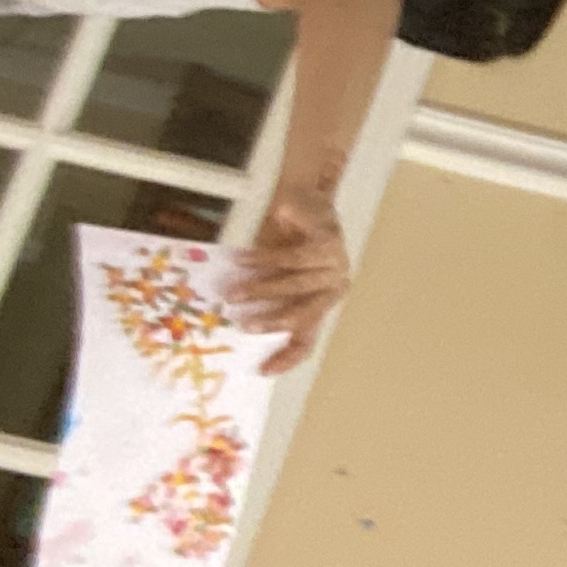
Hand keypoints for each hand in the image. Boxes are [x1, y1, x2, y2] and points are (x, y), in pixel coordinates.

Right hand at [228, 180, 349, 374]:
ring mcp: (336, 264)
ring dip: (260, 288)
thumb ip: (265, 297)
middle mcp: (334, 287)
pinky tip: (242, 260)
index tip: (263, 370)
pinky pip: (292, 256)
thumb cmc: (287, 239)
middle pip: (304, 313)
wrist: (304, 195)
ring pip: (295, 283)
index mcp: (322, 301)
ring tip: (233, 291)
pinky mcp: (329, 241)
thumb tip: (230, 324)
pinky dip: (263, 260)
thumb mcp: (276, 273)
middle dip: (272, 321)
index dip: (287, 357)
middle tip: (243, 325)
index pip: (308, 338)